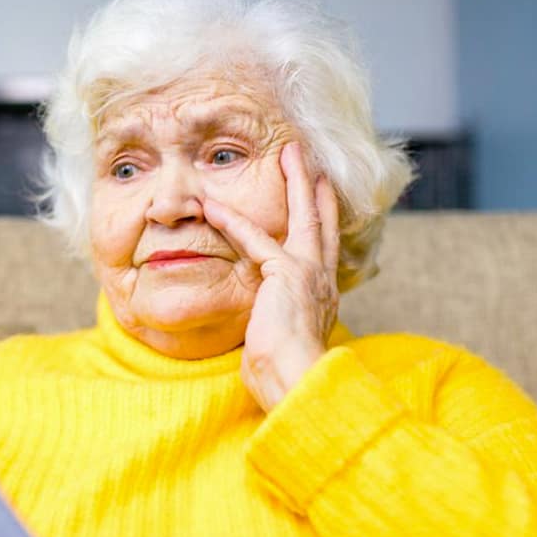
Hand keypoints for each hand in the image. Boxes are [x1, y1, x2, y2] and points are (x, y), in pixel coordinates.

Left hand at [204, 142, 339, 411]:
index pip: (322, 252)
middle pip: (322, 223)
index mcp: (321, 298)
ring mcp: (309, 274)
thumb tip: (257, 345)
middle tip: (309, 161)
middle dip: (315, 189)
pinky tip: (214, 206)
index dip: (322, 221)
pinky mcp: (287, 274)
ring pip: (304, 216)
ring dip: (295, 182)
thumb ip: (271, 334)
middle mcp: (322, 281)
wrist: (298, 382)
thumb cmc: (285, 377)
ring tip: (289, 154)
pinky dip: (233, 222)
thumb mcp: (277, 349)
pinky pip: (256, 239)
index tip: (321, 198)